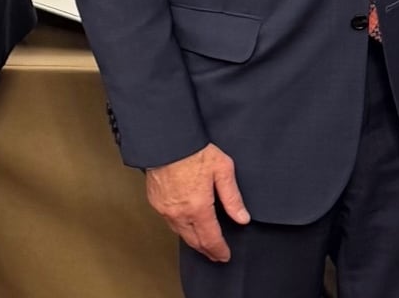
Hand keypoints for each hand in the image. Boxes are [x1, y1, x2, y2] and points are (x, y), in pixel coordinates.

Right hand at [145, 143, 249, 261]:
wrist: (167, 141)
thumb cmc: (194, 151)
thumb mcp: (223, 170)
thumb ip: (232, 197)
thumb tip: (242, 218)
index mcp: (198, 208)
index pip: (211, 238)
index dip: (219, 250)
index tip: (225, 256)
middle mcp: (180, 214)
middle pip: (194, 241)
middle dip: (207, 250)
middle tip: (215, 255)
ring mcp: (165, 210)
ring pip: (180, 233)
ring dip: (193, 240)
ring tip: (203, 243)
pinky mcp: (156, 202)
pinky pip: (169, 222)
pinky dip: (180, 227)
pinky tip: (186, 225)